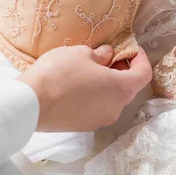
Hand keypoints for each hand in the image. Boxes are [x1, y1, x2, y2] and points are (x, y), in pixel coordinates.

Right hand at [17, 45, 151, 131]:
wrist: (31, 104)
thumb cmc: (59, 74)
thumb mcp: (81, 54)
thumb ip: (100, 54)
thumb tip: (107, 55)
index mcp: (121, 89)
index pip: (144, 74)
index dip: (140, 58)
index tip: (131, 48)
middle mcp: (115, 108)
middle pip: (129, 87)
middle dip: (122, 70)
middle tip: (109, 56)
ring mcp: (99, 120)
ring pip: (112, 99)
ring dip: (108, 83)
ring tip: (90, 68)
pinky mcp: (84, 126)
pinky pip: (98, 107)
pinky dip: (96, 95)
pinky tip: (79, 83)